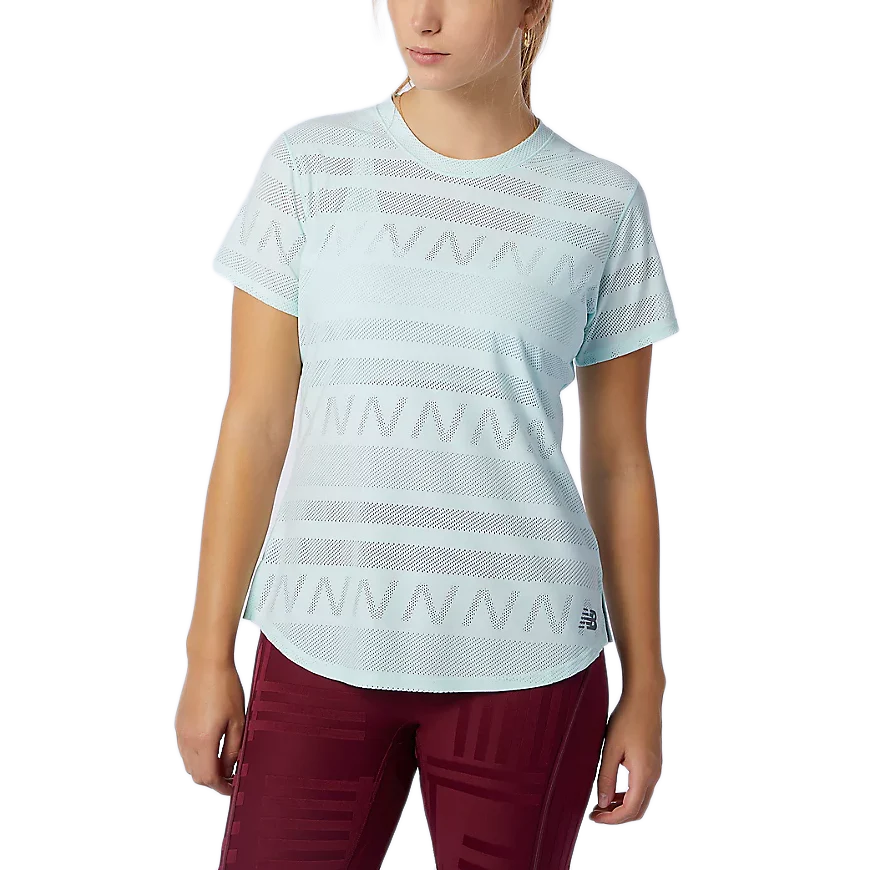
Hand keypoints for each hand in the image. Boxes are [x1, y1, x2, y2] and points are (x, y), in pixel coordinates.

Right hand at [175, 657, 245, 795]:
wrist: (207, 663)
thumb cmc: (226, 688)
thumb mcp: (238, 721)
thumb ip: (234, 749)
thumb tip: (230, 768)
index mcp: (202, 741)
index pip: (209, 777)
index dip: (222, 787)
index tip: (233, 788)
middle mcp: (186, 740)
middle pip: (196, 774)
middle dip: (213, 780)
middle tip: (231, 777)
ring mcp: (180, 731)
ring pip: (189, 763)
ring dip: (205, 768)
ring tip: (224, 762)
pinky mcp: (179, 723)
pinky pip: (185, 749)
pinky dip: (197, 755)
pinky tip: (213, 746)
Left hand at [588, 686, 663, 825]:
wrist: (644, 698)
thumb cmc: (628, 718)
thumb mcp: (611, 749)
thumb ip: (606, 777)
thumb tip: (602, 801)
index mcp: (644, 774)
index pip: (630, 810)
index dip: (611, 818)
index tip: (594, 816)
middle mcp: (653, 774)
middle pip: (638, 809)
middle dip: (617, 816)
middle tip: (596, 813)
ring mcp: (655, 769)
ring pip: (640, 798)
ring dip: (622, 805)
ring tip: (601, 802)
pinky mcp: (653, 762)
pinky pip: (642, 787)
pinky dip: (628, 793)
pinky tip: (613, 788)